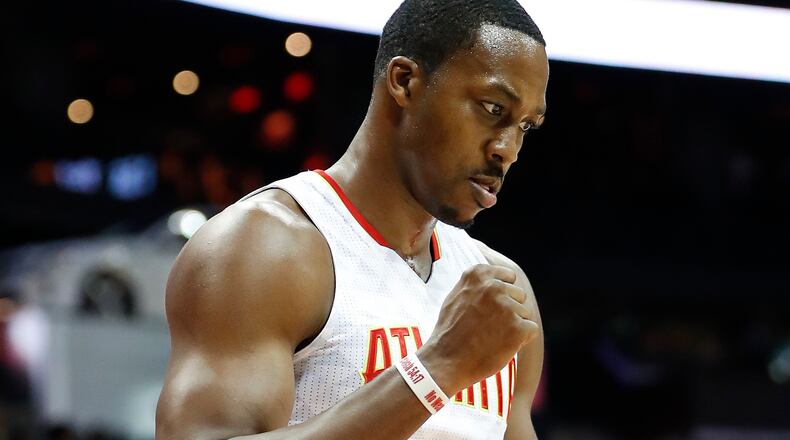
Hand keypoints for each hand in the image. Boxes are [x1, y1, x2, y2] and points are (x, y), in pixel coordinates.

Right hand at [417, 264, 538, 394]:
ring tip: (490, 337)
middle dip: (509, 310)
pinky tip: (501, 345)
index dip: (503, 294)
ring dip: (513, 326)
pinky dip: (521, 340)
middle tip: (488, 326)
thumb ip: (477, 284)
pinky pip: (531, 329)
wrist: (446, 361)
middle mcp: (493, 286)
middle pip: (519, 294)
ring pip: (525, 313)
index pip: (509, 276)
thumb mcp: (456, 296)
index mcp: (478, 274)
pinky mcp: (518, 328)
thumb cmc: (450, 331)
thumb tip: (497, 278)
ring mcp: (506, 307)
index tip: (491, 308)